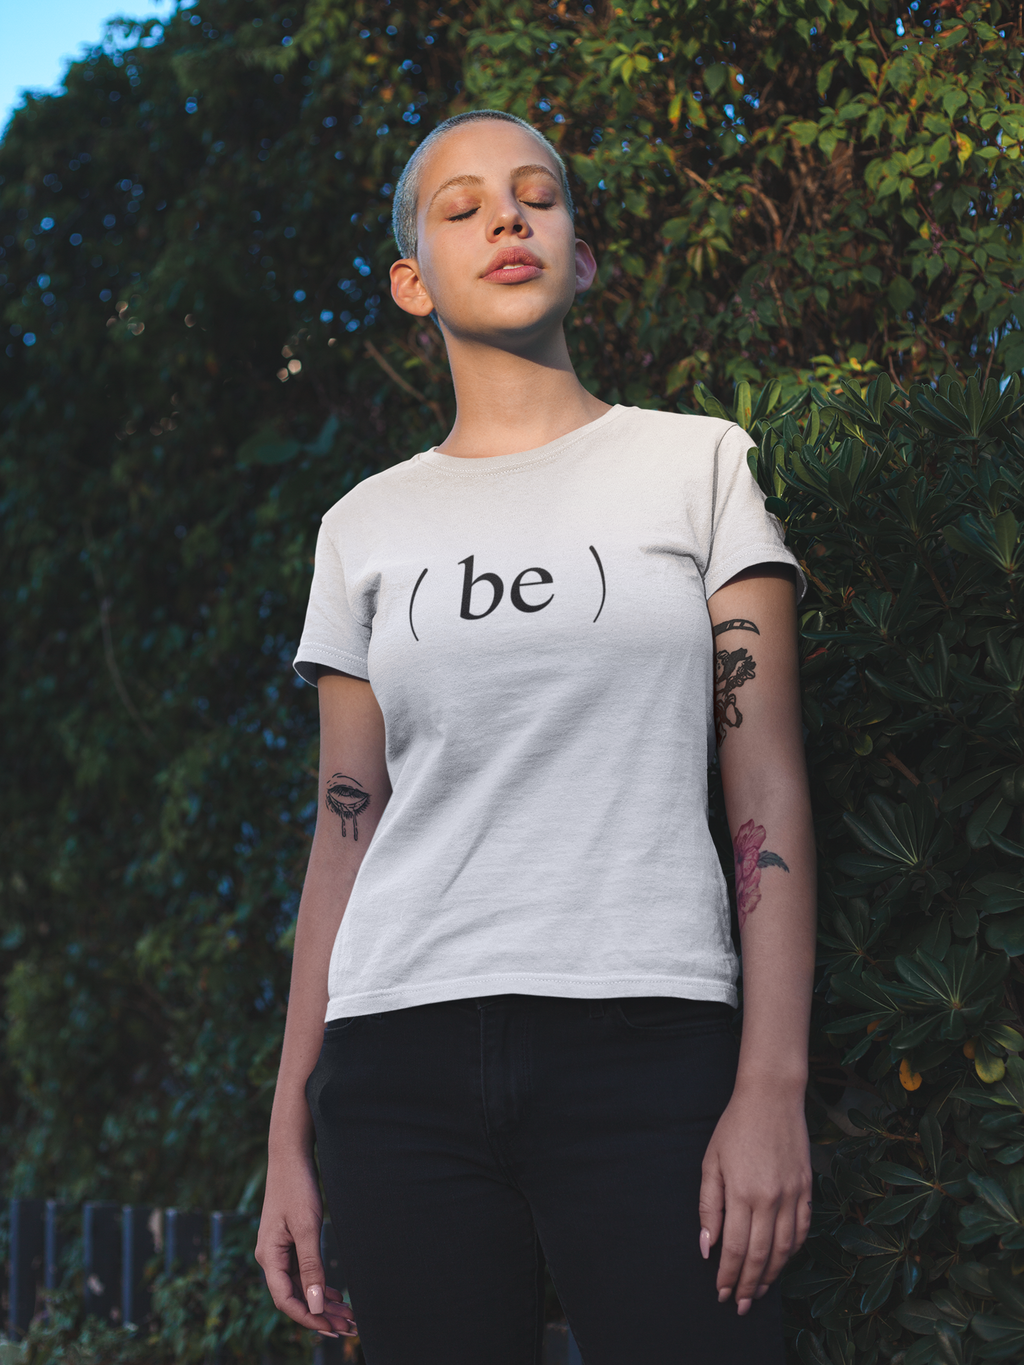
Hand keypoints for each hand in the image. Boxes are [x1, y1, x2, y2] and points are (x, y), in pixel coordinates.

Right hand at [255, 1153, 356, 1338]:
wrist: (290, 1156)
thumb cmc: (297, 1187)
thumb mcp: (307, 1226)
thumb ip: (311, 1265)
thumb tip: (316, 1304)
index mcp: (269, 1256)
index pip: (286, 1300)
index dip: (308, 1317)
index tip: (331, 1328)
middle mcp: (270, 1258)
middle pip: (295, 1297)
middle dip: (320, 1314)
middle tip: (348, 1328)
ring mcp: (279, 1250)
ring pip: (301, 1286)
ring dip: (323, 1301)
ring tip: (347, 1316)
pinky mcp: (288, 1242)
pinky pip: (303, 1272)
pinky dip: (319, 1284)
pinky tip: (337, 1295)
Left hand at [697, 1080, 811, 1313]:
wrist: (772, 1098)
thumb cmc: (735, 1127)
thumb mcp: (712, 1162)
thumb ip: (709, 1205)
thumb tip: (707, 1246)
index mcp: (742, 1193)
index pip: (735, 1248)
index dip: (728, 1275)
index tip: (721, 1292)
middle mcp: (770, 1199)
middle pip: (760, 1255)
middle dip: (748, 1284)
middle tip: (739, 1304)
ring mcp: (792, 1195)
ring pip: (784, 1249)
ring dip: (771, 1275)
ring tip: (758, 1291)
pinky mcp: (807, 1189)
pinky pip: (802, 1230)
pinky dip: (793, 1251)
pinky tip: (782, 1260)